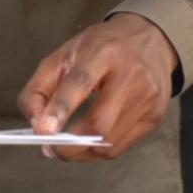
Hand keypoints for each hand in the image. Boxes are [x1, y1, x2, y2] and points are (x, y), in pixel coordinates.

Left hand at [17, 12, 178, 161]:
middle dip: (70, 144)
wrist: (147, 39)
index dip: (60, 108)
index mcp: (100, 52)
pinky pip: (121, 145)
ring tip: (65, 147)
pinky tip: (86, 143)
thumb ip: (39, 88)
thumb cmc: (99, 48)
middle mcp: (129, 74)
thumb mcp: (61, 56)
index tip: (44, 131)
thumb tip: (36, 124)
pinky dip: (98, 150)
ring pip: (109, 141)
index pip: (80, 83)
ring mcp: (146, 98)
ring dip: (81, 152)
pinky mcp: (155, 115)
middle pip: (99, 122)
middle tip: (50, 148)